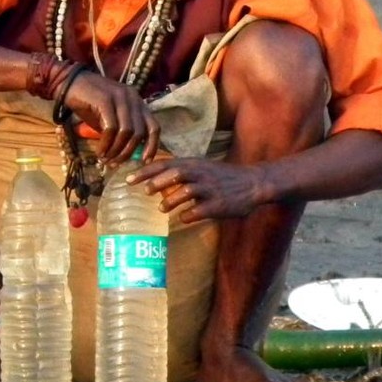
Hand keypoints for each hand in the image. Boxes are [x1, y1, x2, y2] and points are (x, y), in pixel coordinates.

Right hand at [64, 71, 159, 163]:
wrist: (70, 84)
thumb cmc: (90, 104)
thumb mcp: (110, 119)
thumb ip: (121, 132)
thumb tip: (127, 155)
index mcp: (138, 103)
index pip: (153, 126)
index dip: (152, 145)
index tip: (145, 160)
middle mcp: (133, 98)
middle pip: (139, 132)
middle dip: (128, 152)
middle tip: (114, 163)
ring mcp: (120, 97)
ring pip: (127, 131)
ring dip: (116, 150)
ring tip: (105, 159)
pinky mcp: (105, 100)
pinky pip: (111, 127)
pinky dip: (106, 143)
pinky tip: (100, 151)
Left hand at [131, 158, 271, 222]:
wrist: (253, 182)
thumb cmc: (223, 177)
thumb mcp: (202, 168)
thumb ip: (181, 172)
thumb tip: (154, 181)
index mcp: (195, 164)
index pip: (166, 164)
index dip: (146, 171)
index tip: (128, 179)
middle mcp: (201, 174)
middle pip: (175, 173)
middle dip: (157, 182)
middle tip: (144, 191)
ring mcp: (211, 189)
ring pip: (187, 191)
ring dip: (171, 200)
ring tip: (163, 208)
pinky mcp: (219, 204)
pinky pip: (199, 211)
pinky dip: (188, 215)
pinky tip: (184, 218)